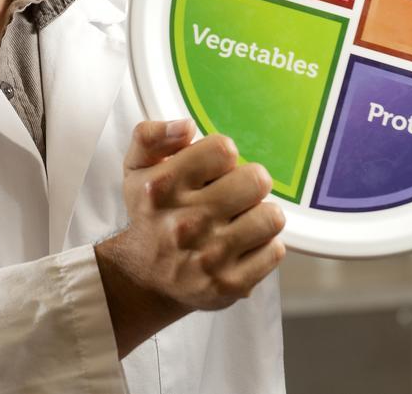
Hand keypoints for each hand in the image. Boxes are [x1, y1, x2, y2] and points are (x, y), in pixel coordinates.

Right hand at [94, 119, 285, 357]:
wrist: (144, 277)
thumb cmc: (150, 214)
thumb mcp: (136, 168)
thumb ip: (151, 136)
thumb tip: (187, 126)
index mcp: (162, 188)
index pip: (224, 149)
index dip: (222, 156)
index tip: (212, 170)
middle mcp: (186, 222)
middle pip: (256, 179)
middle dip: (248, 183)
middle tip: (233, 194)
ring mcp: (210, 257)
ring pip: (271, 216)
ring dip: (260, 214)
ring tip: (241, 219)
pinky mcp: (230, 284)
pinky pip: (275, 250)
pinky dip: (264, 245)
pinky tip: (243, 245)